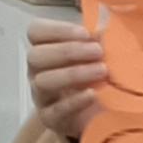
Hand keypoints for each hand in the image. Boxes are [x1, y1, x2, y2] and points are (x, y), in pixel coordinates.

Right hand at [24, 16, 109, 142]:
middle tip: (98, 52)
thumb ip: (98, 38)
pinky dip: (74, 101)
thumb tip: (106, 23)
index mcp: (45, 49)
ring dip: (73, 73)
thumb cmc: (95, 76)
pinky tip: (93, 95)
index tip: (85, 33)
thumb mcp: (97, 54)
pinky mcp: (50, 118)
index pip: (36, 32)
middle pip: (36, 56)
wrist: (98, 115)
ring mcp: (41, 96)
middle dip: (68, 51)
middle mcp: (37, 71)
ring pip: (43, 81)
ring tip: (101, 71)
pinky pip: (56, 110)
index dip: (57, 30)